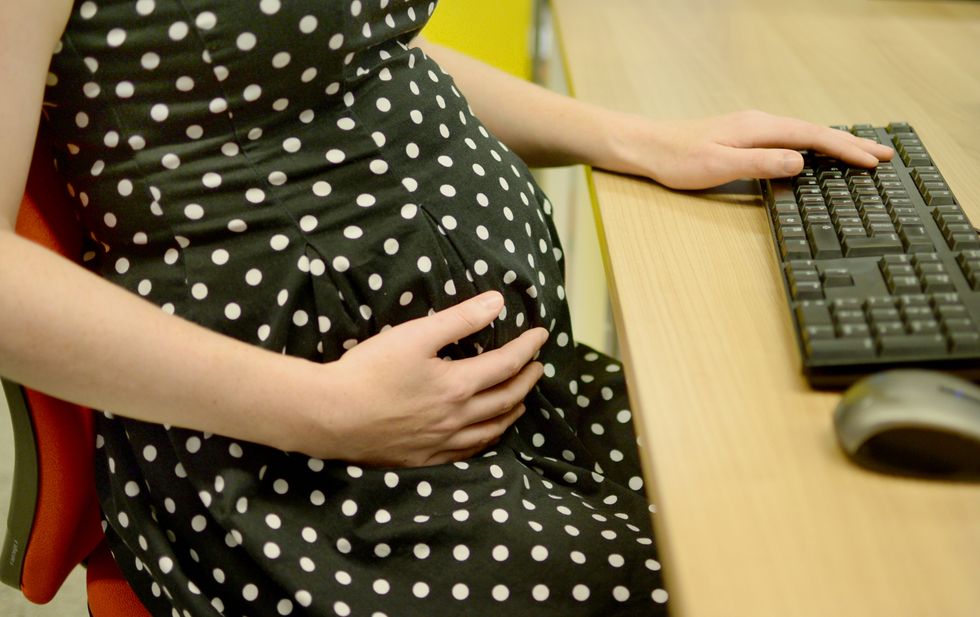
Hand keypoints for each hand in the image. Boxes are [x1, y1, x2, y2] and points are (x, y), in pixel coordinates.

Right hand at [318, 291, 546, 466]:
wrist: (331, 416)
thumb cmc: (369, 371)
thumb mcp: (415, 335)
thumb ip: (459, 319)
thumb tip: (497, 303)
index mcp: (458, 385)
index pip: (507, 364)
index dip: (528, 348)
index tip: (541, 335)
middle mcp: (458, 417)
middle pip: (506, 399)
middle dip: (527, 380)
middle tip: (538, 367)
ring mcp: (442, 441)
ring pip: (492, 430)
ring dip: (512, 412)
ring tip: (522, 401)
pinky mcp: (425, 457)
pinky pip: (469, 451)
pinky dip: (488, 439)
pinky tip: (487, 434)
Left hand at [617, 109, 894, 189]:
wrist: (646, 148)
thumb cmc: (677, 160)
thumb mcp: (720, 165)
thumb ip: (761, 164)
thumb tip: (800, 162)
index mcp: (759, 128)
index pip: (814, 137)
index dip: (846, 150)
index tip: (873, 161)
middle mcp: (759, 123)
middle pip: (815, 132)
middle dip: (851, 144)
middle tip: (884, 155)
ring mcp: (752, 128)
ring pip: (804, 134)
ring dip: (835, 145)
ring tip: (862, 154)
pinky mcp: (744, 136)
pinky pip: (790, 138)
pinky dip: (813, 146)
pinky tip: (818, 154)